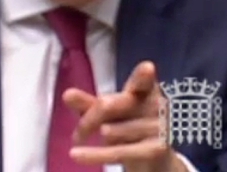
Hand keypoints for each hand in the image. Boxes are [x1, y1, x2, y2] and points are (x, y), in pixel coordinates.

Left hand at [65, 61, 187, 171]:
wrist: (153, 159)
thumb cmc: (128, 125)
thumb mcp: (107, 112)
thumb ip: (88, 103)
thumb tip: (67, 95)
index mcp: (146, 90)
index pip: (143, 81)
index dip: (144, 76)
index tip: (147, 68)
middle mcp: (157, 106)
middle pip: (112, 105)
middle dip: (89, 117)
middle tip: (76, 131)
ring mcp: (159, 129)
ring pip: (114, 130)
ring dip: (92, 135)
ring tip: (79, 137)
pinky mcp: (156, 150)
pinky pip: (120, 152)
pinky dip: (95, 154)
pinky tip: (75, 154)